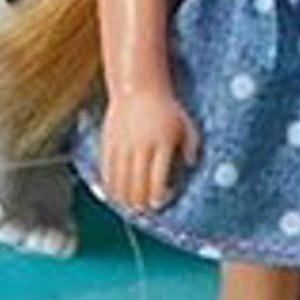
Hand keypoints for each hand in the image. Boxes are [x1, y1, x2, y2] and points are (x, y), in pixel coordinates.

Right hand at [96, 84, 196, 213]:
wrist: (138, 87)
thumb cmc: (168, 108)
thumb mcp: (187, 124)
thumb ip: (192, 146)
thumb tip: (192, 166)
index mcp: (162, 143)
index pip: (158, 177)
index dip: (158, 195)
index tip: (159, 205)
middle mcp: (141, 145)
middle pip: (138, 181)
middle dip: (141, 200)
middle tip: (144, 211)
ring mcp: (123, 144)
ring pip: (120, 178)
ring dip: (124, 196)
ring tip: (129, 207)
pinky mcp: (109, 141)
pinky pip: (107, 167)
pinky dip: (109, 183)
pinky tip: (113, 193)